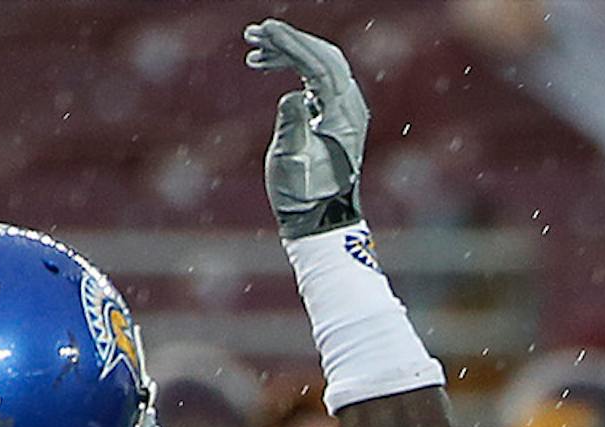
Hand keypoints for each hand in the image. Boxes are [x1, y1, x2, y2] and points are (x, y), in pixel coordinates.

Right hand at [245, 19, 367, 237]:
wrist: (318, 219)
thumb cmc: (303, 196)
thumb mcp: (292, 164)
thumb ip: (293, 127)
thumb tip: (294, 97)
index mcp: (345, 118)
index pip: (321, 67)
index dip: (292, 45)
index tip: (265, 30)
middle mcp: (351, 108)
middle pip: (324, 57)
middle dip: (290, 41)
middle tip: (255, 33)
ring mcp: (345, 109)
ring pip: (319, 64)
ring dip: (288, 52)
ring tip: (253, 50)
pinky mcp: (334, 113)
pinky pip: (316, 76)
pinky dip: (292, 66)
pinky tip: (265, 65)